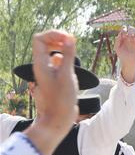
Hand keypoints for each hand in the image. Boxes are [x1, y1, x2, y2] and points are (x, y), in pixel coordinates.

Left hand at [24, 30, 78, 154]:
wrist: (58, 119)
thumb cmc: (61, 100)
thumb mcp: (67, 75)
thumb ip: (68, 55)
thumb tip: (70, 38)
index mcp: (40, 64)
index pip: (40, 39)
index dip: (53, 34)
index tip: (68, 38)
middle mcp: (41, 66)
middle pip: (44, 43)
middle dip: (58, 39)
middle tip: (72, 43)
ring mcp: (47, 72)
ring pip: (52, 53)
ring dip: (63, 49)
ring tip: (74, 54)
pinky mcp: (54, 79)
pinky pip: (57, 63)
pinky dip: (66, 60)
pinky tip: (74, 67)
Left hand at [115, 26, 134, 83]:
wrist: (129, 61)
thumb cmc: (122, 55)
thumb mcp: (117, 48)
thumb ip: (117, 40)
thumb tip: (120, 34)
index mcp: (123, 36)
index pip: (124, 28)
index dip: (124, 29)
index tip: (124, 35)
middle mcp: (130, 37)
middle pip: (131, 28)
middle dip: (131, 30)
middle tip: (129, 36)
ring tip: (134, 38)